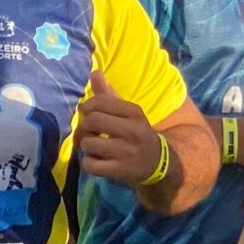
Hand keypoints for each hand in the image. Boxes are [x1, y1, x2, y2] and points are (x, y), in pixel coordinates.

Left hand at [76, 73, 167, 189]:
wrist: (159, 163)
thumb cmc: (137, 134)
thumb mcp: (129, 113)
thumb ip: (109, 94)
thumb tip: (94, 72)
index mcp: (135, 113)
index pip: (100, 102)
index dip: (88, 107)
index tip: (90, 114)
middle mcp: (132, 131)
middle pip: (92, 121)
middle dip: (85, 127)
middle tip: (90, 132)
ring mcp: (126, 152)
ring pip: (88, 144)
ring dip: (86, 146)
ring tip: (95, 147)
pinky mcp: (120, 170)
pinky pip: (90, 165)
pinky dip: (88, 163)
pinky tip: (97, 161)